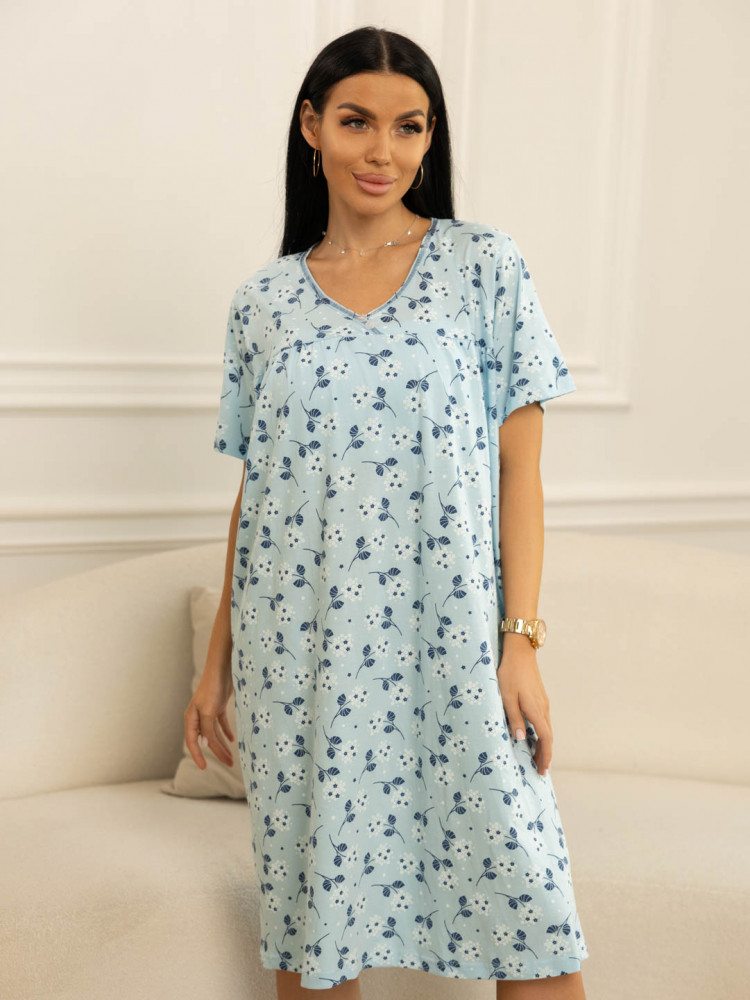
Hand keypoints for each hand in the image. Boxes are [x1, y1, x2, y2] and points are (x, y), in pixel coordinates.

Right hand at [184, 664, 235, 769]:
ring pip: (215, 733)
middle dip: (218, 753)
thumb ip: (206, 728)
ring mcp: (208, 711)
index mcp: (191, 718)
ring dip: (223, 745)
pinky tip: (232, 740)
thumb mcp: (208, 711)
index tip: (204, 768)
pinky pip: (220, 724)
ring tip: (232, 757)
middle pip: (207, 739)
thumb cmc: (212, 689)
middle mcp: (198, 716)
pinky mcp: (217, 706)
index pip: (192, 742)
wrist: (221, 669)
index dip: (198, 756)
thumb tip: (204, 745)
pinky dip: (226, 732)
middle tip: (229, 764)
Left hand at [496, 635, 552, 776]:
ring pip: (547, 729)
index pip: (545, 739)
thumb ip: (514, 718)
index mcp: (535, 710)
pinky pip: (544, 721)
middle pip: (549, 737)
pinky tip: (534, 736)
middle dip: (545, 754)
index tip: (543, 770)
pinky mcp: (540, 698)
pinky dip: (542, 733)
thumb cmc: (510, 674)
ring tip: (536, 758)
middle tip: (540, 770)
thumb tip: (522, 739)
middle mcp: (543, 708)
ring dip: (544, 744)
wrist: (520, 652)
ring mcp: (543, 702)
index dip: (545, 756)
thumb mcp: (506, 697)